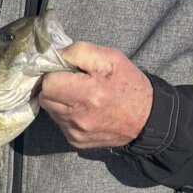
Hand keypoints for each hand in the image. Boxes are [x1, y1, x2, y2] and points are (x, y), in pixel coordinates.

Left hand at [38, 41, 152, 148]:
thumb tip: (55, 55)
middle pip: (45, 97)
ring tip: (80, 95)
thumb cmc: (129, 84)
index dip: (54, 73)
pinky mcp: (76, 141)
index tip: (66, 70)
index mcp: (88, 94)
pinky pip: (59, 122)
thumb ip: (79, 52)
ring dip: (59, 100)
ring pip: (50, 110)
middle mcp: (79, 117)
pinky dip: (66, 114)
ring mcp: (76, 132)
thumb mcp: (110, 58)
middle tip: (72, 81)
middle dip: (54, 86)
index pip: (48, 82)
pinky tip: (83, 109)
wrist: (147, 119)